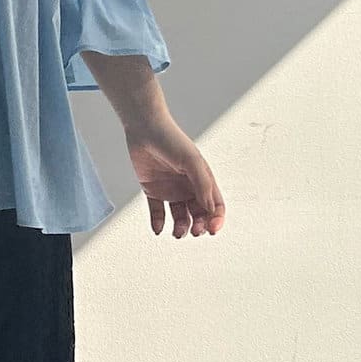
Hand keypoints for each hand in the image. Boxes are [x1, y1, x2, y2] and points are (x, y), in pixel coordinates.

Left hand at [123, 114, 225, 237]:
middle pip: (198, 214)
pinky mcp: (153, 190)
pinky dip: (158, 223)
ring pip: (179, 216)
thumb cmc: (171, 140)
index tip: (212, 229)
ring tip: (177, 233)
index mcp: (203, 179)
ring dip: (181, 227)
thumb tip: (210, 209)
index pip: (214, 205)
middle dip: (199, 226)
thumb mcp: (191, 162)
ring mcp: (171, 189)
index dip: (216, 218)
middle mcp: (188, 186)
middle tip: (195, 232)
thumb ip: (202, 185)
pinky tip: (159, 229)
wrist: (144, 128)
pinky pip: (157, 212)